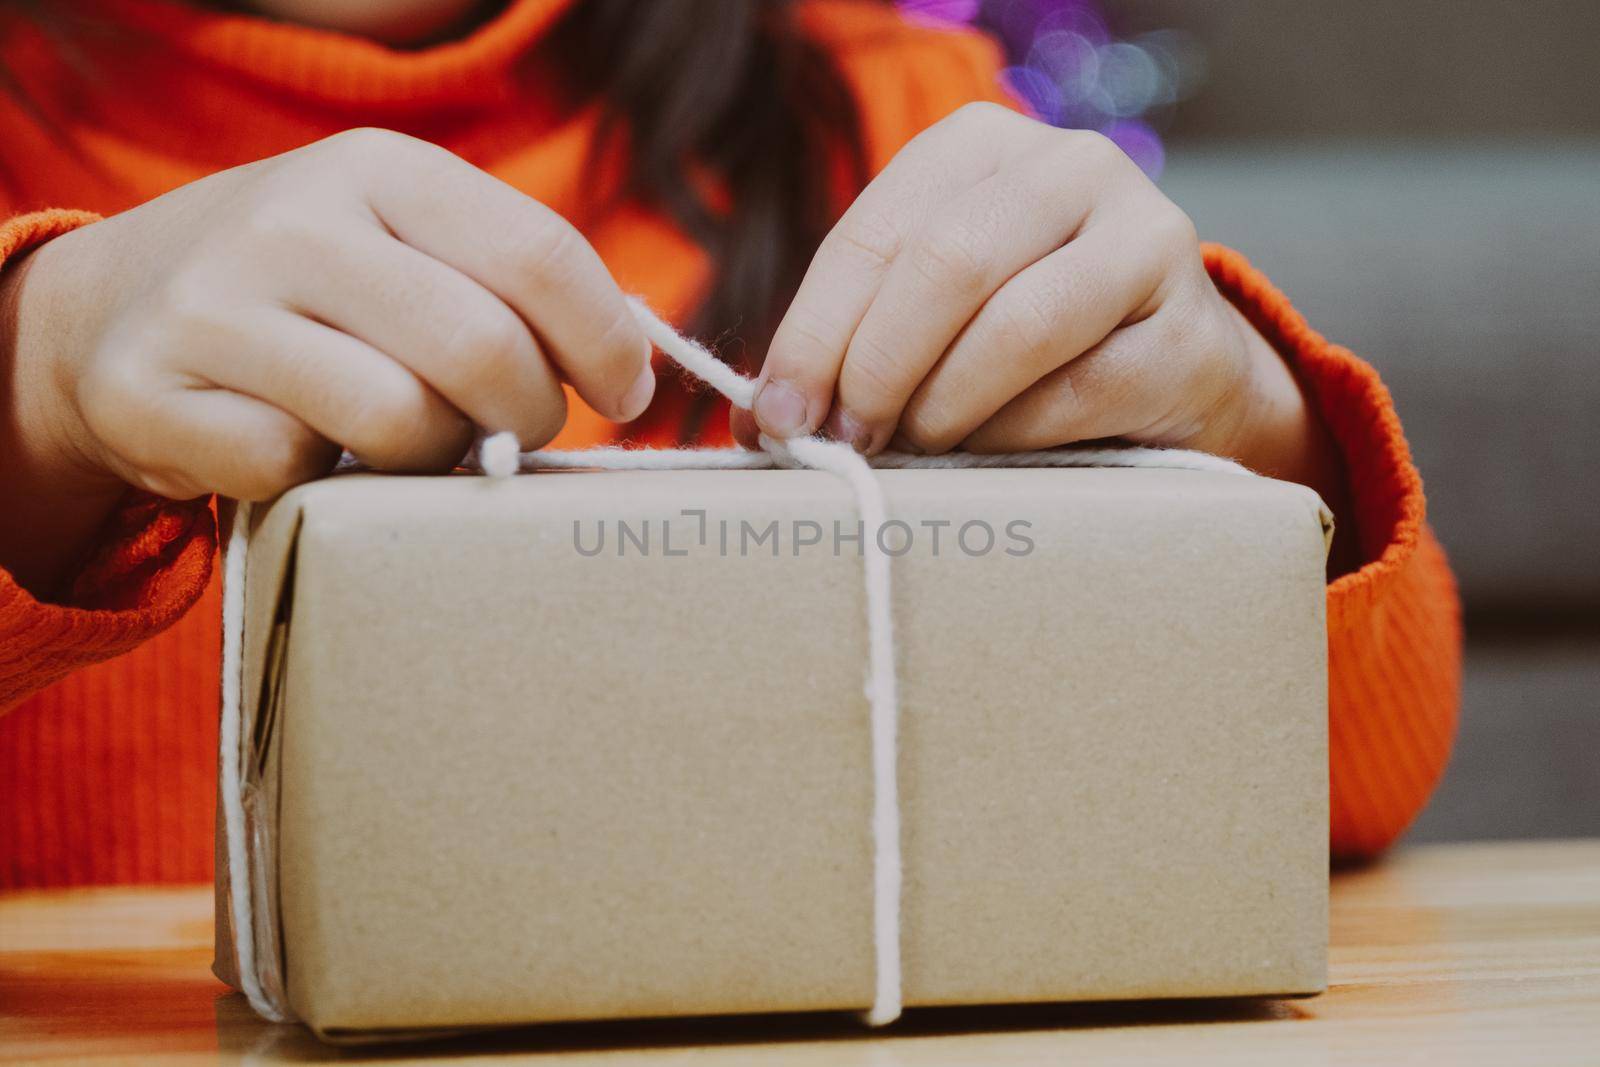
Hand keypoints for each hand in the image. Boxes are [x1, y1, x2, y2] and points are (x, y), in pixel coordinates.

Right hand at [9, 128, 652, 503]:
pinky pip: (298, 470)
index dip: (605, 344)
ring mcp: (213, 306)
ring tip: (416, 441)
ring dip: (433, 457)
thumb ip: (508, 281)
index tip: (626, 395)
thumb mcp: (402, 241)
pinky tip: (310, 450)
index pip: (539, 255)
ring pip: (399, 421)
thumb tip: (633, 365)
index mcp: (379, 168)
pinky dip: (326, 483)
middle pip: (481, 350)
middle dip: (529, 416)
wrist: (115, 309)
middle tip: (516, 433)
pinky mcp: (153, 394)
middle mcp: (293, 222)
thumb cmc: (310, 289)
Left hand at [734, 103, 1340, 497]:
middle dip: (874, 368)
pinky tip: (987, 458)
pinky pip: (1076, 392)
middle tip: (844, 442)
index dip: (812, 334)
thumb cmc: (1023, 344)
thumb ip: (852, 341)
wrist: (1171, 372)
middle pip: (944, 266)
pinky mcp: (1190, 330)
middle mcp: (1072, 166)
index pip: (874, 233)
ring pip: (1014, 326)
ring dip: (942, 408)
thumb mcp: (930, 314)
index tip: (777, 418)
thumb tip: (762, 420)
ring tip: (913, 451)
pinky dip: (1012, 438)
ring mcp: (1147, 239)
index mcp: (983, 145)